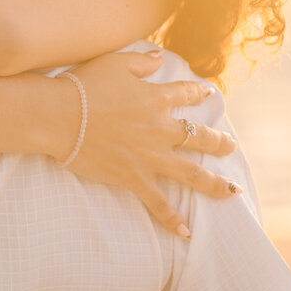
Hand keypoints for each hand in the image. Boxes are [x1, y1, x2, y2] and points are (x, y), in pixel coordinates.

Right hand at [62, 50, 239, 238]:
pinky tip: (186, 232)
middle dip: (218, 143)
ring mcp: (150, 156)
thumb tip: (159, 57)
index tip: (208, 93)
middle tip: (231, 147)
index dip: (198, 93)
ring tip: (231, 191)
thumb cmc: (83, 87)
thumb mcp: (114, 63)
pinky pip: (160, 203)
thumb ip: (141, 62)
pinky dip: (173, 219)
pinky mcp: (134, 178)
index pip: (185, 95)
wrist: (60, 117)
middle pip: (199, 137)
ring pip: (192, 173)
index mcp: (156, 99)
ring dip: (214, 183)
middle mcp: (160, 129)